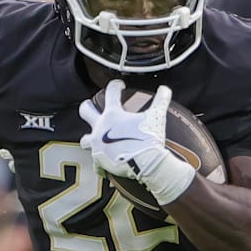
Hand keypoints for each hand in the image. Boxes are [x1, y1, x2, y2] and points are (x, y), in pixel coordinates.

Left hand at [79, 80, 194, 204]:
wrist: (146, 164)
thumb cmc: (149, 139)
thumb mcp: (157, 116)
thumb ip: (161, 100)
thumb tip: (165, 89)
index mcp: (112, 114)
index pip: (110, 92)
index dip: (115, 86)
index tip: (119, 86)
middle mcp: (100, 128)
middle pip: (86, 111)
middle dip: (88, 106)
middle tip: (91, 105)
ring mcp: (98, 145)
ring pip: (85, 140)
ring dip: (89, 138)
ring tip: (94, 139)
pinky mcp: (100, 161)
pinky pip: (96, 163)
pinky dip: (100, 163)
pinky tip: (105, 163)